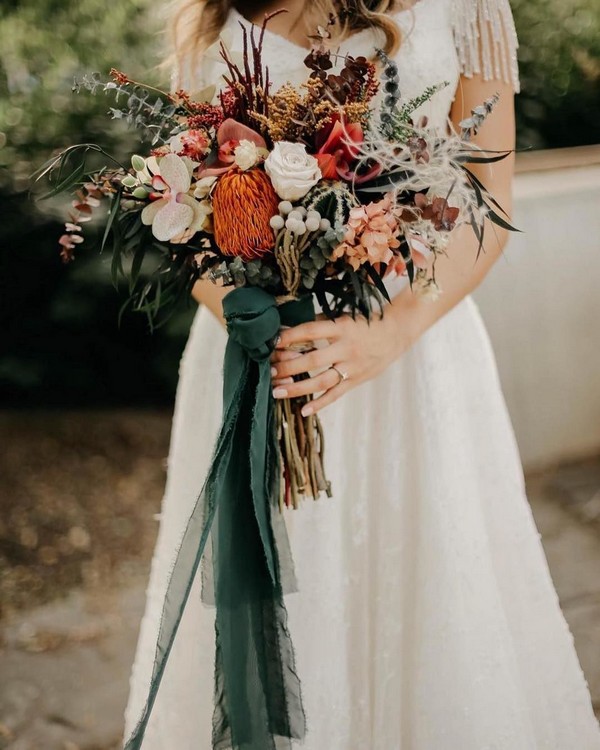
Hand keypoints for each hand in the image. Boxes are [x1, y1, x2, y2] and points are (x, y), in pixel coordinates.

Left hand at [270, 312, 403, 415]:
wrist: (396, 333)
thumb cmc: (365, 323)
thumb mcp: (344, 318)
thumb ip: (320, 324)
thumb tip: (289, 330)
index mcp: (341, 328)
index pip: (311, 332)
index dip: (291, 337)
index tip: (272, 342)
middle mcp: (346, 348)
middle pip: (312, 360)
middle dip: (288, 366)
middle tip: (271, 370)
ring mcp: (352, 366)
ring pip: (321, 381)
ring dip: (297, 388)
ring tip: (277, 391)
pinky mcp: (356, 380)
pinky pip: (336, 394)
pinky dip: (320, 403)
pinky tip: (304, 410)